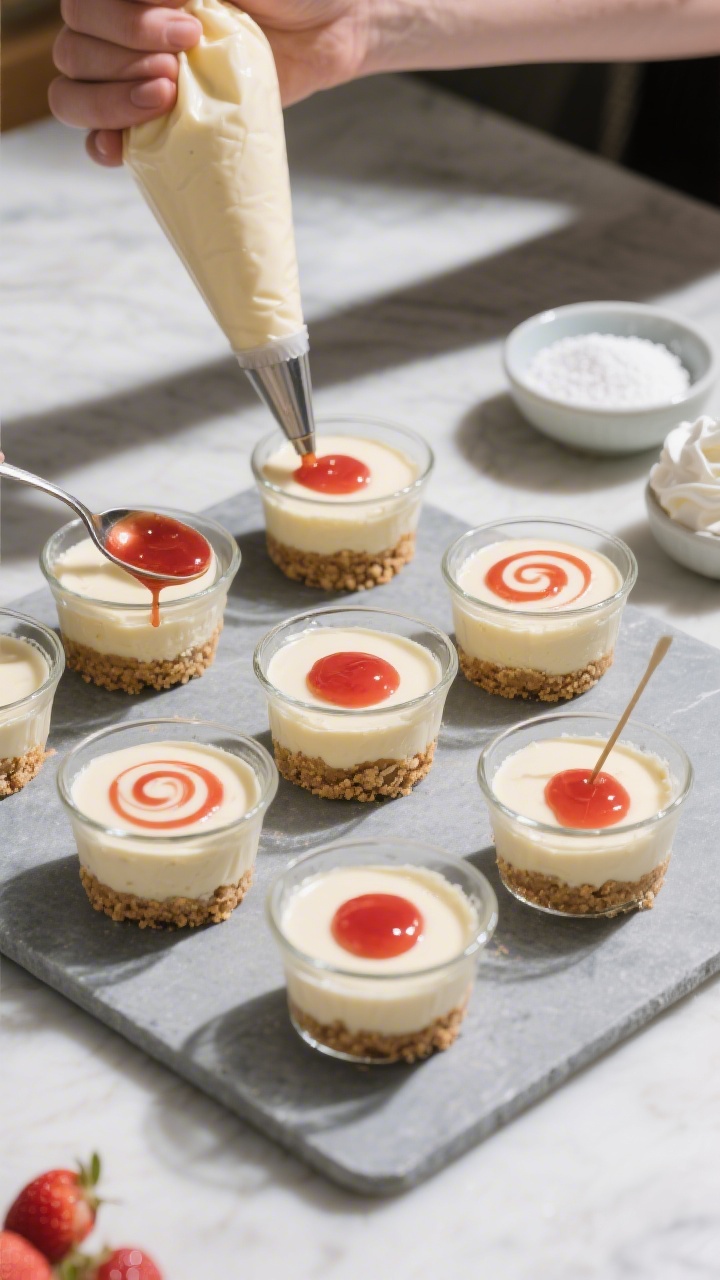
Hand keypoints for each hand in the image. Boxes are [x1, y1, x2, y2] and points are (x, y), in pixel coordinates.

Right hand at [50, 0, 370, 166]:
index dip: (126, 21)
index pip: (85, 6)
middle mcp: (122, 28)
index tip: (187, 27)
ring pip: (74, 91)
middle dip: (122, 60)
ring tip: (165, 100)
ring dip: (110, 101)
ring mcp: (135, 75)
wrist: (328, 27)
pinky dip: (102, 144)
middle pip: (75, 49)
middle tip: (177, 68)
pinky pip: (101, 136)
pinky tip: (119, 150)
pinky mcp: (155, 119)